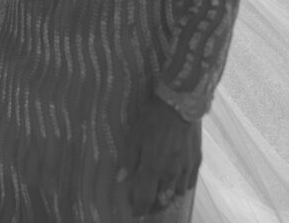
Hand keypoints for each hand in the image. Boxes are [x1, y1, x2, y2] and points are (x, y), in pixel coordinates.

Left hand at [119, 95, 201, 215]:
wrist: (180, 105)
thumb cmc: (153, 118)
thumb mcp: (135, 135)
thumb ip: (129, 159)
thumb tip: (121, 179)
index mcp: (153, 168)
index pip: (145, 197)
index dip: (139, 208)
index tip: (134, 212)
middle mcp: (170, 174)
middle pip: (162, 201)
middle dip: (153, 206)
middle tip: (146, 204)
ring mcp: (185, 169)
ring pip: (176, 194)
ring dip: (167, 197)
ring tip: (160, 192)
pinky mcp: (196, 162)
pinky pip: (189, 184)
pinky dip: (181, 186)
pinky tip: (176, 181)